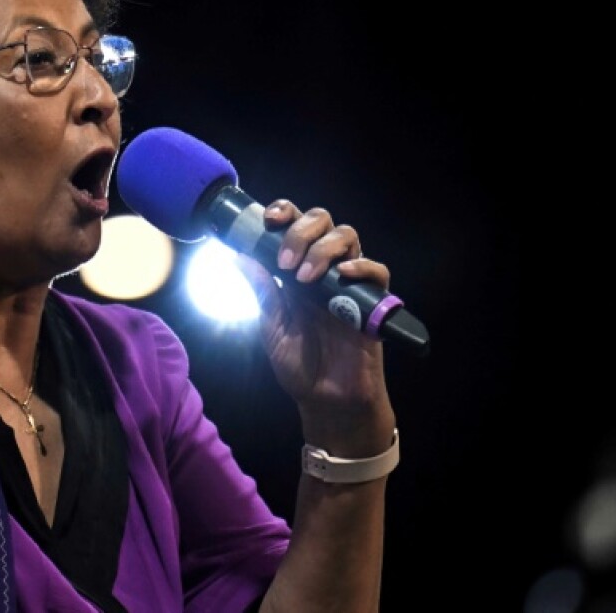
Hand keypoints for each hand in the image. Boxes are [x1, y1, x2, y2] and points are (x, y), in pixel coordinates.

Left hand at [237, 200, 394, 450]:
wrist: (327, 402)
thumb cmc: (299, 367)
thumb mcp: (272, 328)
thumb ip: (261, 293)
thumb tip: (238, 257)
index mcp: (295, 273)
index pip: (294, 227)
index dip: (284, 212)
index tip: (267, 219)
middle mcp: (323, 271)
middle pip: (322, 221)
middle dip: (300, 229)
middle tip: (284, 259)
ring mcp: (349, 283)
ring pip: (348, 236)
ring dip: (323, 247)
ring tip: (305, 275)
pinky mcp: (373, 302)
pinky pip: (377, 269)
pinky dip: (361, 265)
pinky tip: (343, 274)